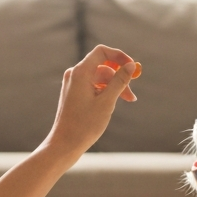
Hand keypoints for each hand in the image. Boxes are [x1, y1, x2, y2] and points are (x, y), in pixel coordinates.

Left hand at [43, 44, 139, 158]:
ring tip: (126, 101)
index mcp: (80, 72)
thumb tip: (131, 65)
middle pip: (103, 67)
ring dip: (114, 87)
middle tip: (131, 96)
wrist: (64, 144)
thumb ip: (119, 81)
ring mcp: (73, 84)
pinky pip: (93, 86)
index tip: (132, 68)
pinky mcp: (74, 93)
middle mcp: (74, 74)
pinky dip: (104, 92)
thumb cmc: (85, 125)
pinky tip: (110, 105)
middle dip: (119, 78)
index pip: (102, 52)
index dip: (119, 56)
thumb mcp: (107, 102)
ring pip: (99, 78)